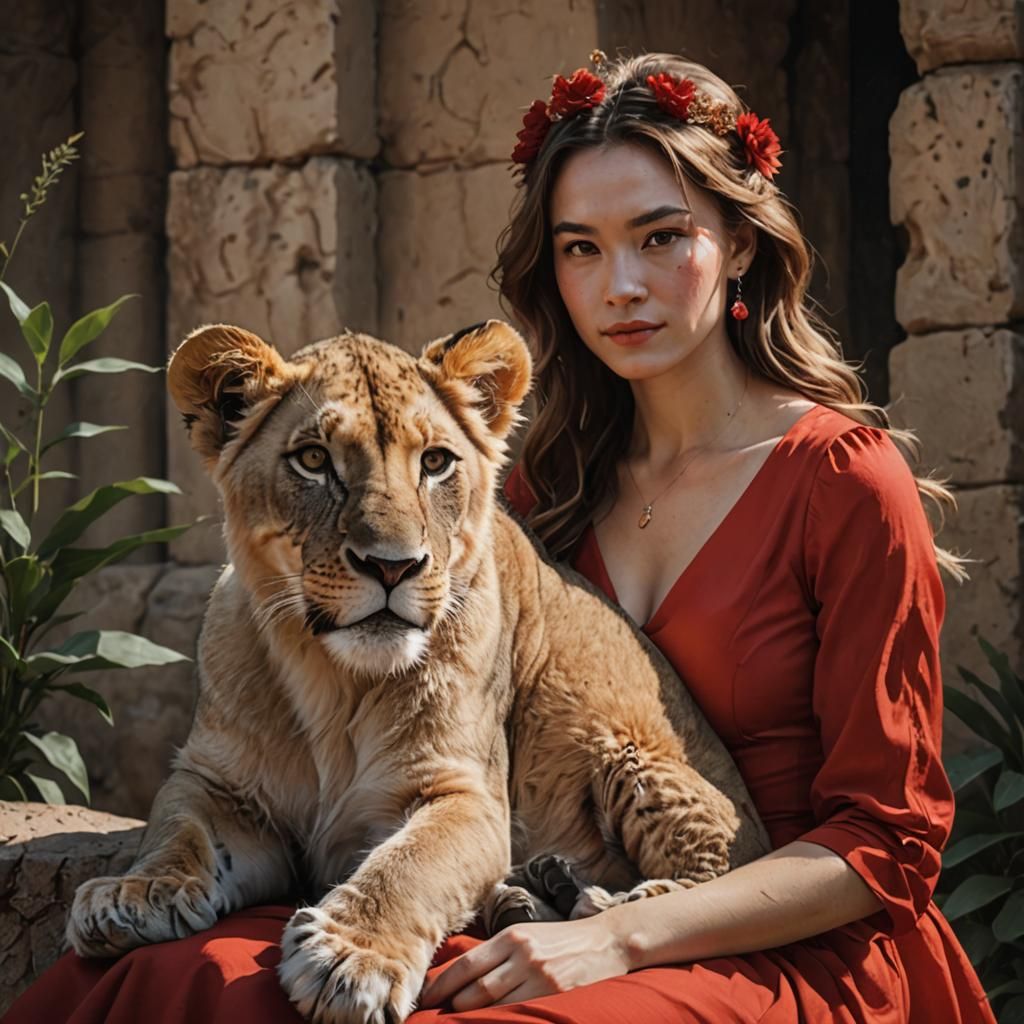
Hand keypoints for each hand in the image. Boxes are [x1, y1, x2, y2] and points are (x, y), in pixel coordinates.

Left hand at [419, 916, 631, 1010]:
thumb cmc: (559, 941)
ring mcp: (540, 978)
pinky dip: (502, 1023)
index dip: (440, 986)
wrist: (606, 941)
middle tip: (436, 1019)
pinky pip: (520, 1016)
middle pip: (476, 990)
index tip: (424, 1000)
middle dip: (453, 1008)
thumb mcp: (527, 937)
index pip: (465, 966)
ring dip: (473, 1019)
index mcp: (511, 937)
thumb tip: (459, 978)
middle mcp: (523, 955)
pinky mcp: (557, 997)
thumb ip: (497, 955)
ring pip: (494, 1008)